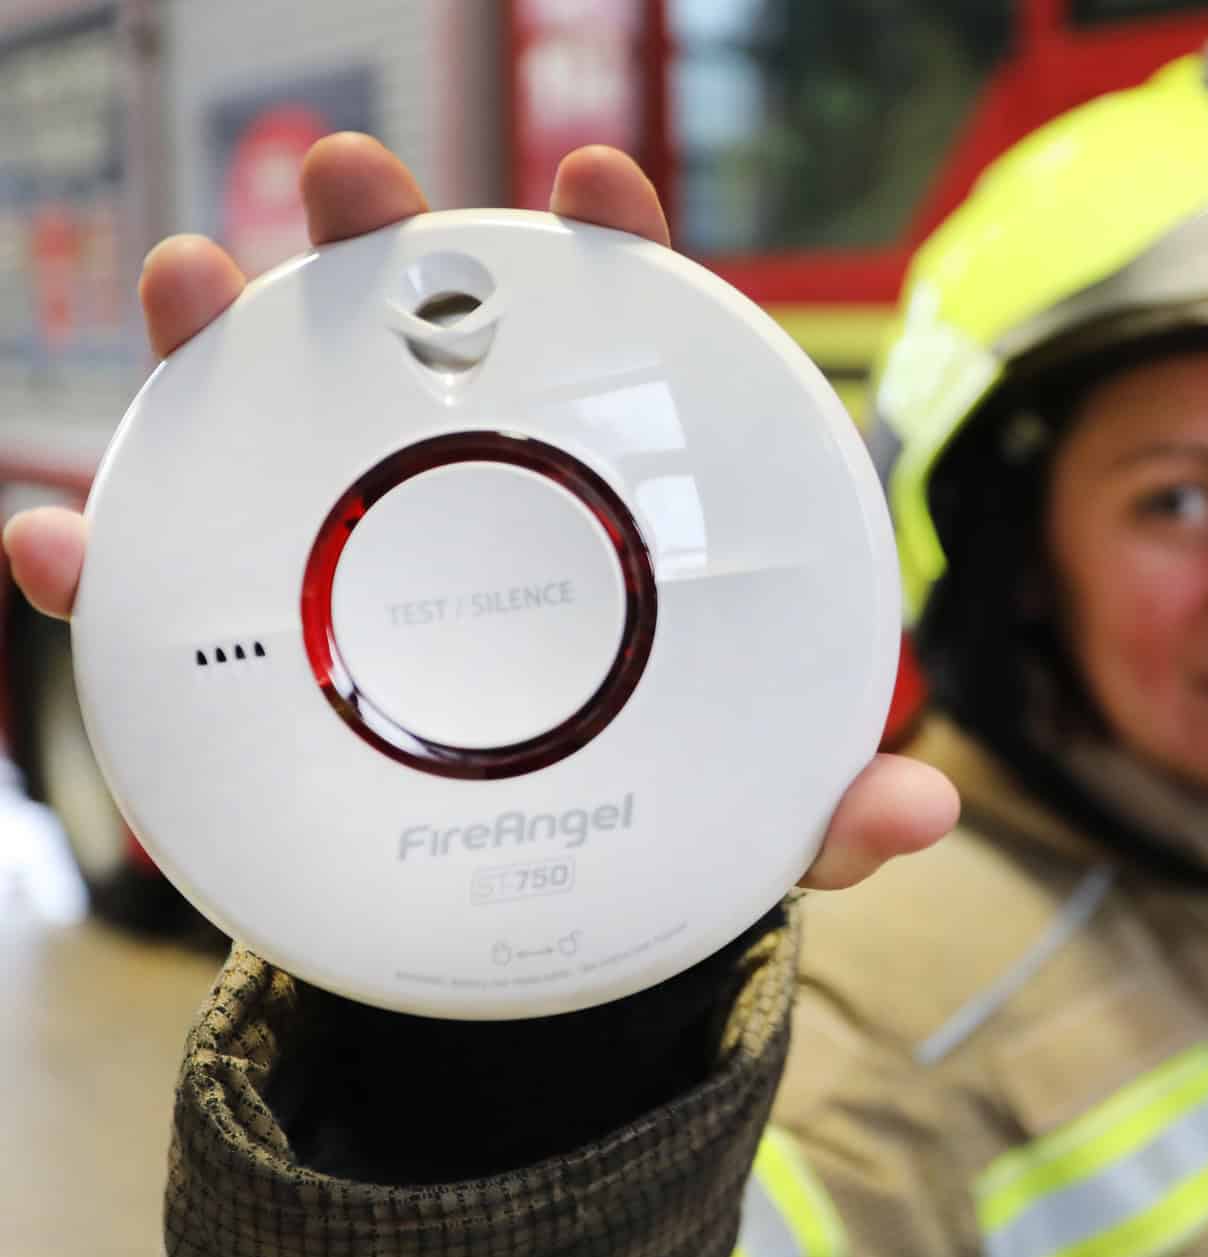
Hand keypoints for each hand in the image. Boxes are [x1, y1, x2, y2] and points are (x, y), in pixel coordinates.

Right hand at [1, 134, 956, 889]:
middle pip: (428, 346)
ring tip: (190, 286)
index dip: (609, 251)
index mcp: (609, 505)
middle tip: (352, 183)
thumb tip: (920, 804)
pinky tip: (56, 540)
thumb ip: (835, 811)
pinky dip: (102, 559)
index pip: (617, 350)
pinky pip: (161, 592)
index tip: (598, 183)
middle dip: (387, 244)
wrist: (545, 922)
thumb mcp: (757, 821)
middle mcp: (476, 505)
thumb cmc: (665, 825)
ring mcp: (359, 563)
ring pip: (274, 422)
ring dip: (221, 338)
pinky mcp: (260, 650)